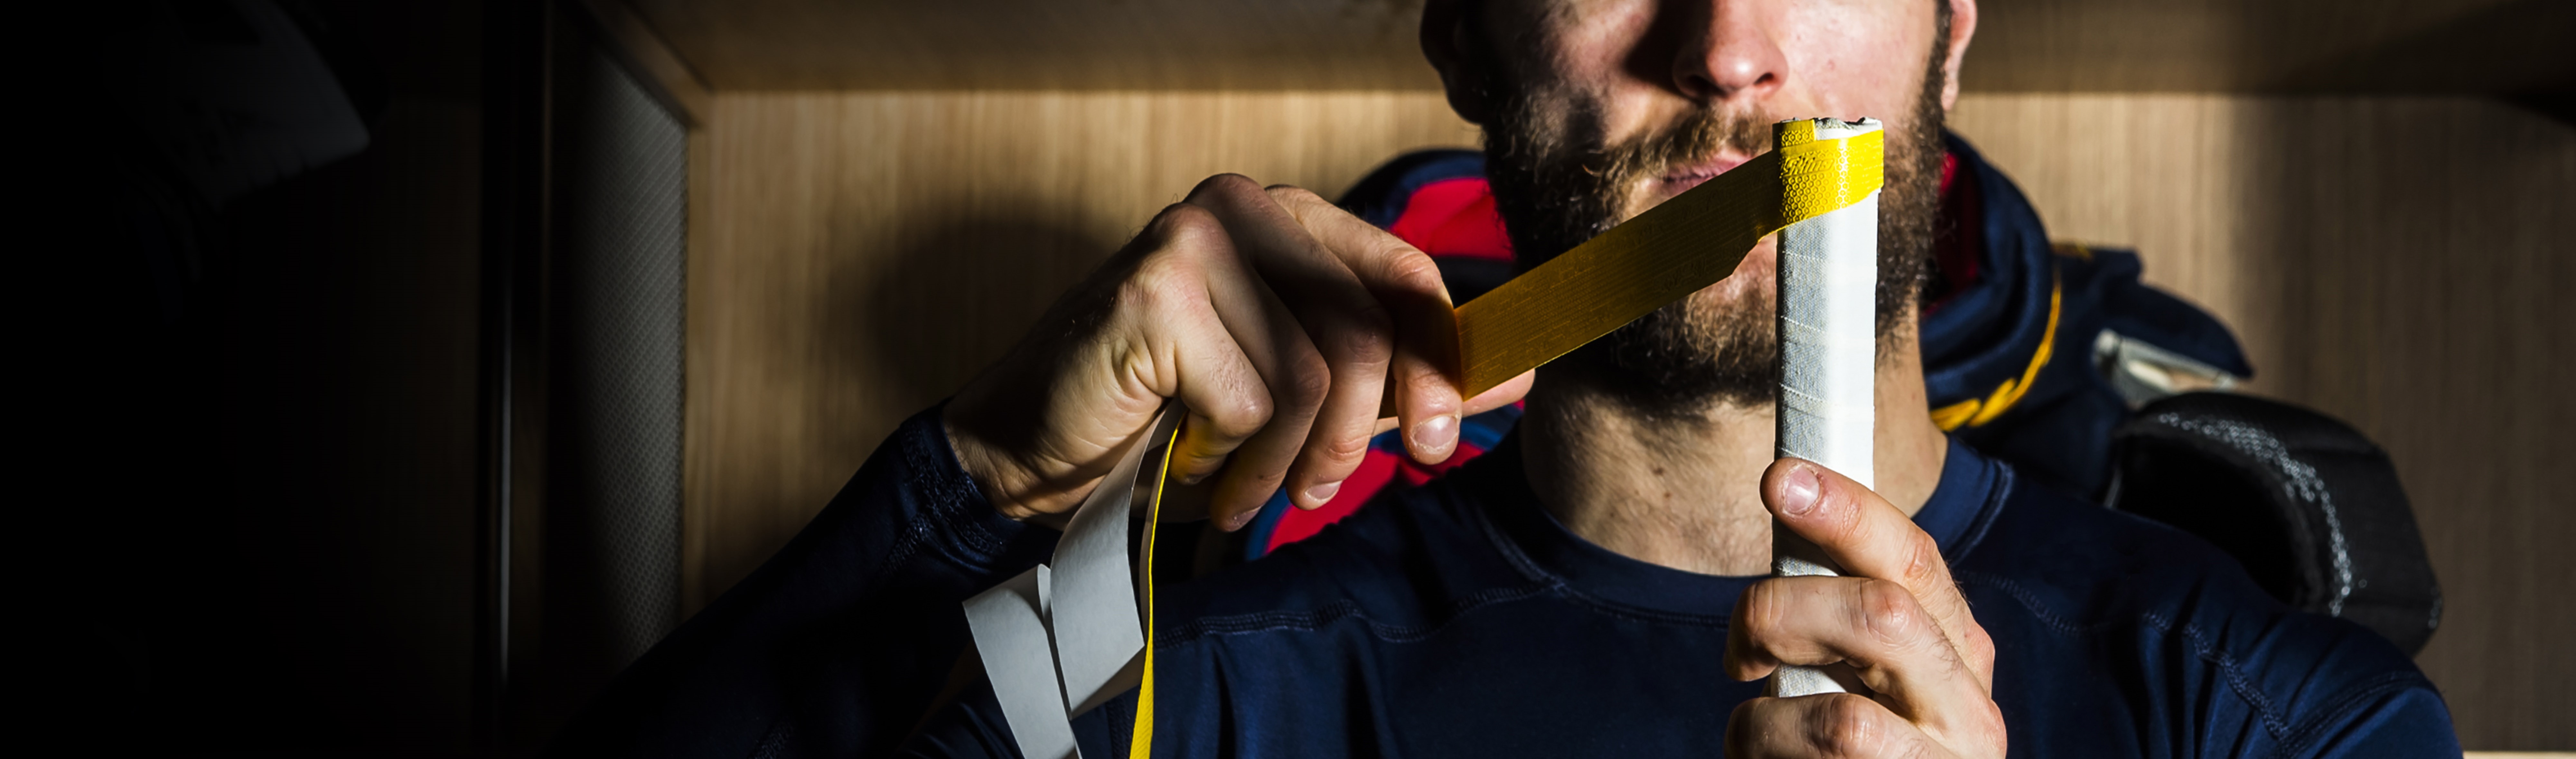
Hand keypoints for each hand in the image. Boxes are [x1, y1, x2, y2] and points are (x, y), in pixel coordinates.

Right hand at [943, 174, 1532, 529]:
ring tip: (1244, 488)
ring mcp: (1197, 238)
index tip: (1435, 444)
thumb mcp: (1302, 401)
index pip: (1404, 278)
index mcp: (1288, 218)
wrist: (1034, 453)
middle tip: (1322, 493)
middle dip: (1357, 430)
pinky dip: (1229, 453)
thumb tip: (1517, 373)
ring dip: (1286, 457)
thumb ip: (1397, 379)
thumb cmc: (1166, 424)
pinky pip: (1251, 396)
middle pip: (1366, 326)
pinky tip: (1187, 458)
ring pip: (1313, 372)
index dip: (1438, 364)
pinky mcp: (1158, 287)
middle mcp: (1246, 207)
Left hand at [1724, 459, 2005, 757]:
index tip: (1780, 477)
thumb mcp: (1853, 674)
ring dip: (1765, 721)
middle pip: (1881, 616)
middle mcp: (1968, 707)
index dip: (1846, 510)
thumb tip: (1787, 510)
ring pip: (1843, 717)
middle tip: (1740, 645)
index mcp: (1955, 651)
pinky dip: (1766, 755)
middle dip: (1784, 611)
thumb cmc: (1851, 755)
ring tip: (1754, 735)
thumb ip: (1836, 615)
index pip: (1911, 556)